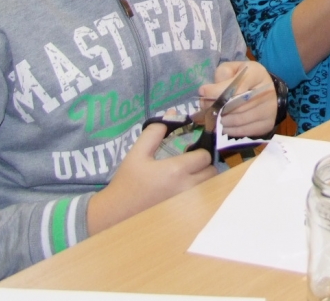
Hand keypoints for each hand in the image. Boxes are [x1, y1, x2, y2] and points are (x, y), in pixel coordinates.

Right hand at [86, 124, 214, 234]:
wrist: (117, 212)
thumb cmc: (128, 181)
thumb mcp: (137, 152)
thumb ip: (154, 132)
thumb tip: (172, 114)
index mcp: (176, 170)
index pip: (204, 156)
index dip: (199, 151)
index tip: (189, 151)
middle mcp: (186, 188)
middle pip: (211, 172)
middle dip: (204, 165)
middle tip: (190, 163)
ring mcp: (187, 204)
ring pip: (209, 187)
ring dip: (203, 179)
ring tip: (188, 176)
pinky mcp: (184, 215)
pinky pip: (202, 202)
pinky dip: (199, 194)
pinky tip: (184, 191)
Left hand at [199, 61, 276, 137]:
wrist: (269, 93)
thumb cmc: (247, 79)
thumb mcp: (235, 69)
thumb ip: (222, 75)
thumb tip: (207, 92)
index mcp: (257, 73)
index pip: (235, 85)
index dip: (216, 91)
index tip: (202, 92)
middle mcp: (266, 92)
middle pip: (236, 104)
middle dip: (215, 107)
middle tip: (203, 108)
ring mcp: (268, 110)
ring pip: (238, 119)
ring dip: (220, 120)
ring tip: (210, 117)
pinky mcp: (266, 125)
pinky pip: (242, 131)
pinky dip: (228, 130)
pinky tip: (220, 126)